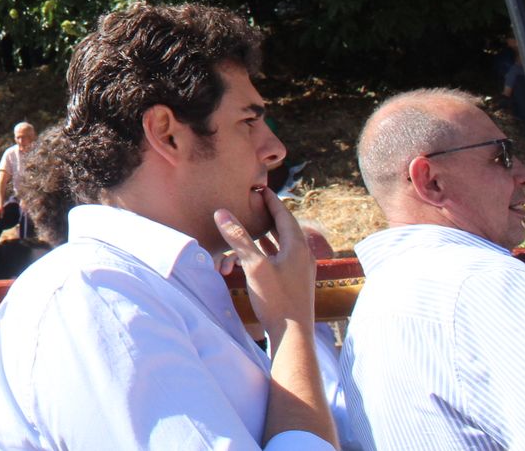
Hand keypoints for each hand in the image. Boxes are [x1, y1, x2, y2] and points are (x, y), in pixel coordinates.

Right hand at [213, 186, 314, 346]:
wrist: (293, 336)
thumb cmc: (276, 300)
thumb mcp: (254, 266)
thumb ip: (238, 238)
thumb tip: (222, 212)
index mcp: (297, 247)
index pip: (284, 215)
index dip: (272, 200)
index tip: (260, 188)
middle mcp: (303, 255)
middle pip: (285, 228)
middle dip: (270, 215)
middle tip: (255, 203)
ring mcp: (301, 270)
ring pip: (283, 244)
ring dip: (269, 233)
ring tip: (255, 224)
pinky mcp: (295, 282)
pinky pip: (282, 258)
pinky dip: (269, 250)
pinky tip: (258, 254)